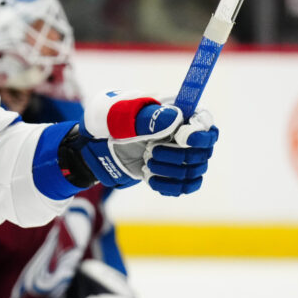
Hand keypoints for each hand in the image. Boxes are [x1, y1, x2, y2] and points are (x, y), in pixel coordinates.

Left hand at [63, 90, 219, 193]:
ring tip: (147, 162)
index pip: (205, 121)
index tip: (180, 138)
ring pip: (195, 170)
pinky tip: (150, 178)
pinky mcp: (171, 173)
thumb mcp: (119, 114)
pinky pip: (186, 186)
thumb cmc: (106, 122)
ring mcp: (179, 154)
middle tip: (150, 151)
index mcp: (174, 110)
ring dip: (170, 171)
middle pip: (203, 151)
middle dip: (177, 155)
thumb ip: (148, 117)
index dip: (200, 133)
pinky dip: (169, 186)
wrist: (92, 146)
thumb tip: (176, 119)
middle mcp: (182, 133)